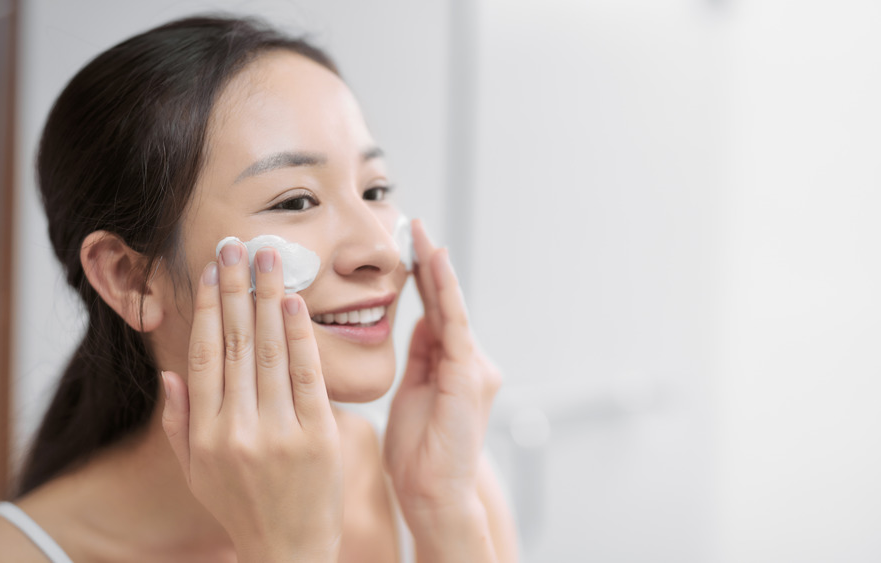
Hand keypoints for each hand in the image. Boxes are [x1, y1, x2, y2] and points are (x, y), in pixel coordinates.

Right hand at [159, 242, 341, 561]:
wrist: (289, 551)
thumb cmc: (242, 509)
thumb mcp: (195, 473)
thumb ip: (178, 423)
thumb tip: (168, 372)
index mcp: (205, 433)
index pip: (203, 355)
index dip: (205, 308)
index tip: (210, 270)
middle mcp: (236, 429)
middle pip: (234, 343)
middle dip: (236, 289)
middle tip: (238, 244)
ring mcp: (278, 432)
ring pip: (269, 351)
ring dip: (267, 298)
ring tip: (269, 259)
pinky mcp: (317, 436)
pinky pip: (307, 375)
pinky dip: (300, 336)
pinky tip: (295, 303)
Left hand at [383, 220, 502, 517]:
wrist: (432, 492)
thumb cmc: (419, 451)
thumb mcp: (413, 392)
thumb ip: (421, 356)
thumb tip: (420, 320)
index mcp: (452, 365)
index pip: (435, 311)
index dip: (422, 278)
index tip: (407, 245)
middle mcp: (469, 361)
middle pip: (445, 303)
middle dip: (430, 263)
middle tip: (413, 224)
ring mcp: (474, 367)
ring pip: (451, 307)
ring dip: (436, 269)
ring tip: (420, 234)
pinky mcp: (470, 376)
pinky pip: (454, 325)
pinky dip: (445, 293)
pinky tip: (435, 264)